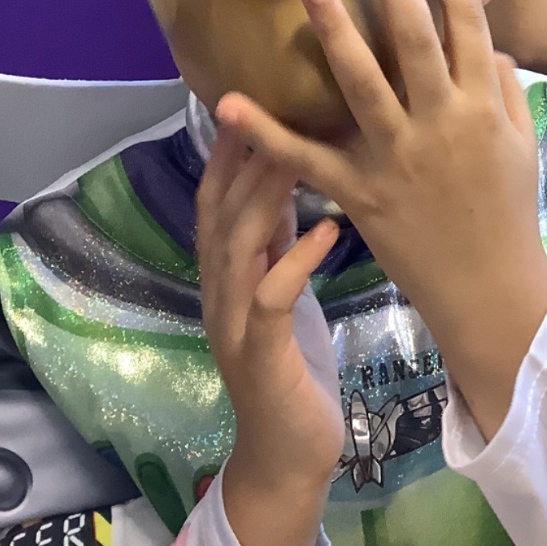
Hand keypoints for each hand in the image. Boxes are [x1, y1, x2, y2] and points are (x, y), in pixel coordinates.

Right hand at [197, 133, 342, 545]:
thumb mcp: (282, 284)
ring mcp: (233, 322)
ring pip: (236, 245)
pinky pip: (271, 298)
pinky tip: (327, 229)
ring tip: (293, 151)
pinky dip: (295, 259)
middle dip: (240, 154)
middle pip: (219, 208)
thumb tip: (289, 168)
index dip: (232, 144)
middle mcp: (221, 289)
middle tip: (271, 101)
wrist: (290, 454)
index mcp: (229, 271)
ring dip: (262, 194)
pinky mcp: (260, 355)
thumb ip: (277, 235)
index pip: (219, 194)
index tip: (256, 91)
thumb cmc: (293, 362)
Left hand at [217, 0, 546, 443]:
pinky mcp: (360, 192)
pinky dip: (267, 133)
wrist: (490, 292)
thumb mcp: (522, 142)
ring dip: (337, 31)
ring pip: (363, 83)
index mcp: (480, 106)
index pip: (468, 24)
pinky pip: (307, 159)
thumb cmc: (508, 211)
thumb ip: (504, 87)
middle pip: (416, 39)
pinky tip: (232, 101)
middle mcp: (440, 123)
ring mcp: (397, 157)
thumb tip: (488, 39)